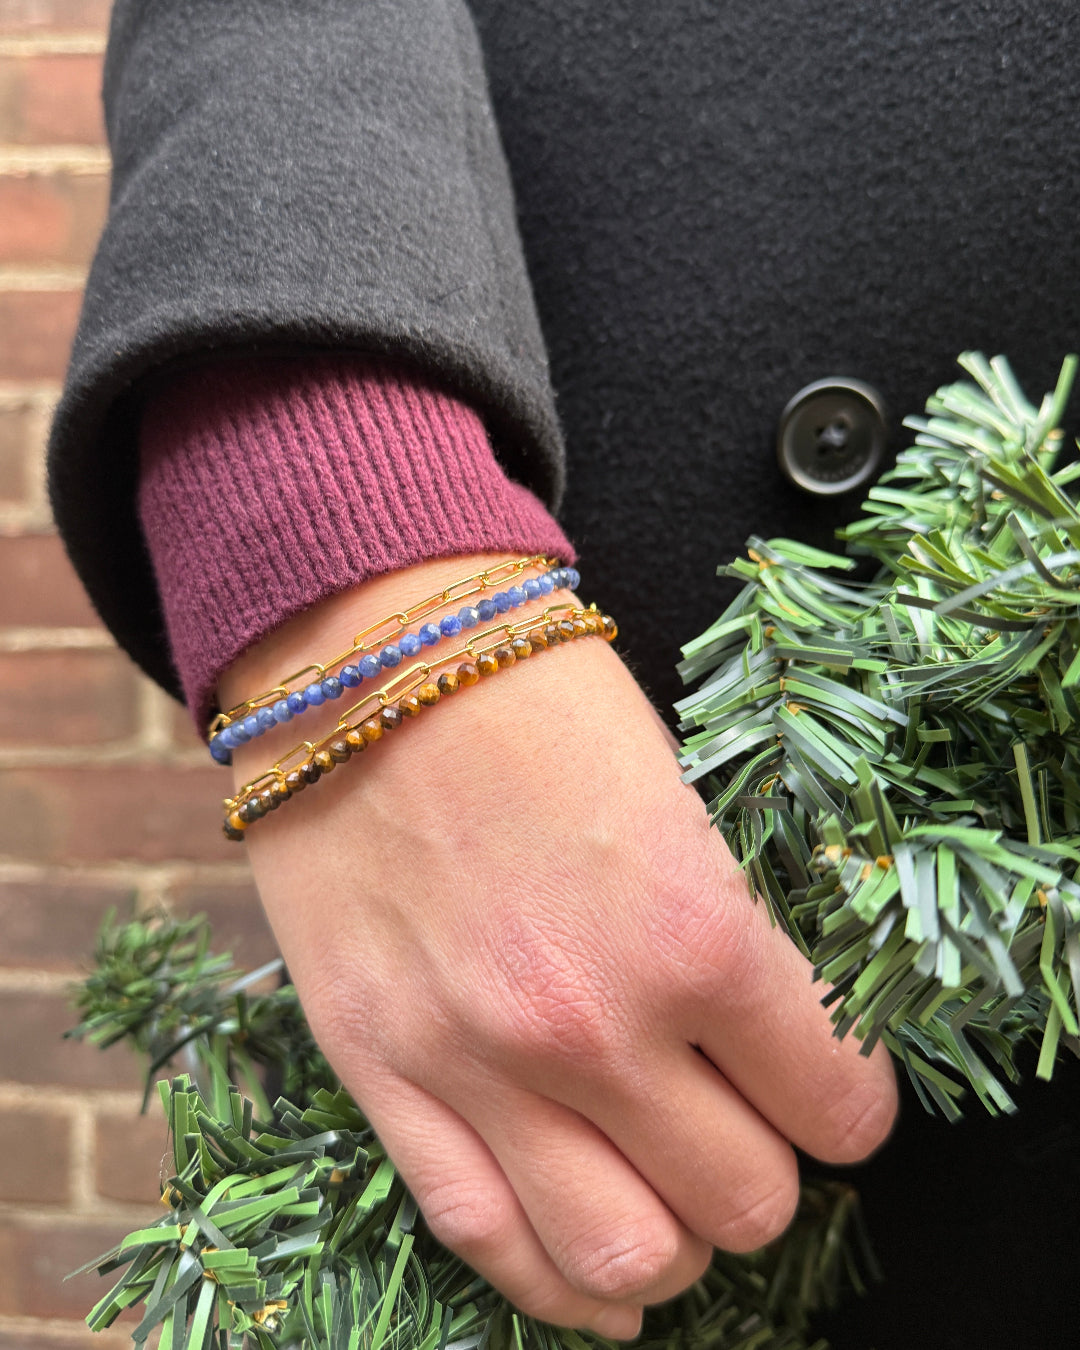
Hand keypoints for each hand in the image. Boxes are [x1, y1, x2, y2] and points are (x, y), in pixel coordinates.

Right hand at [219, 554, 897, 1338]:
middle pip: (744, 1201)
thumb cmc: (538, 704)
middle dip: (767, 1172)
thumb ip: (733, 939)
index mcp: (698, 934)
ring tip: (673, 1197)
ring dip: (678, 1243)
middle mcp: (595, 1023)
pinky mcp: (382, 1073)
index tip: (825, 1087)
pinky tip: (596, 1276)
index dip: (846, 1104)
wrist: (368, 657)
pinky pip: (485, 1238)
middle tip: (744, 1123)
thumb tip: (781, 1043)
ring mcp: (478, 1064)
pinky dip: (559, 1283)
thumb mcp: (682, 802)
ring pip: (625, 1254)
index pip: (837, 1106)